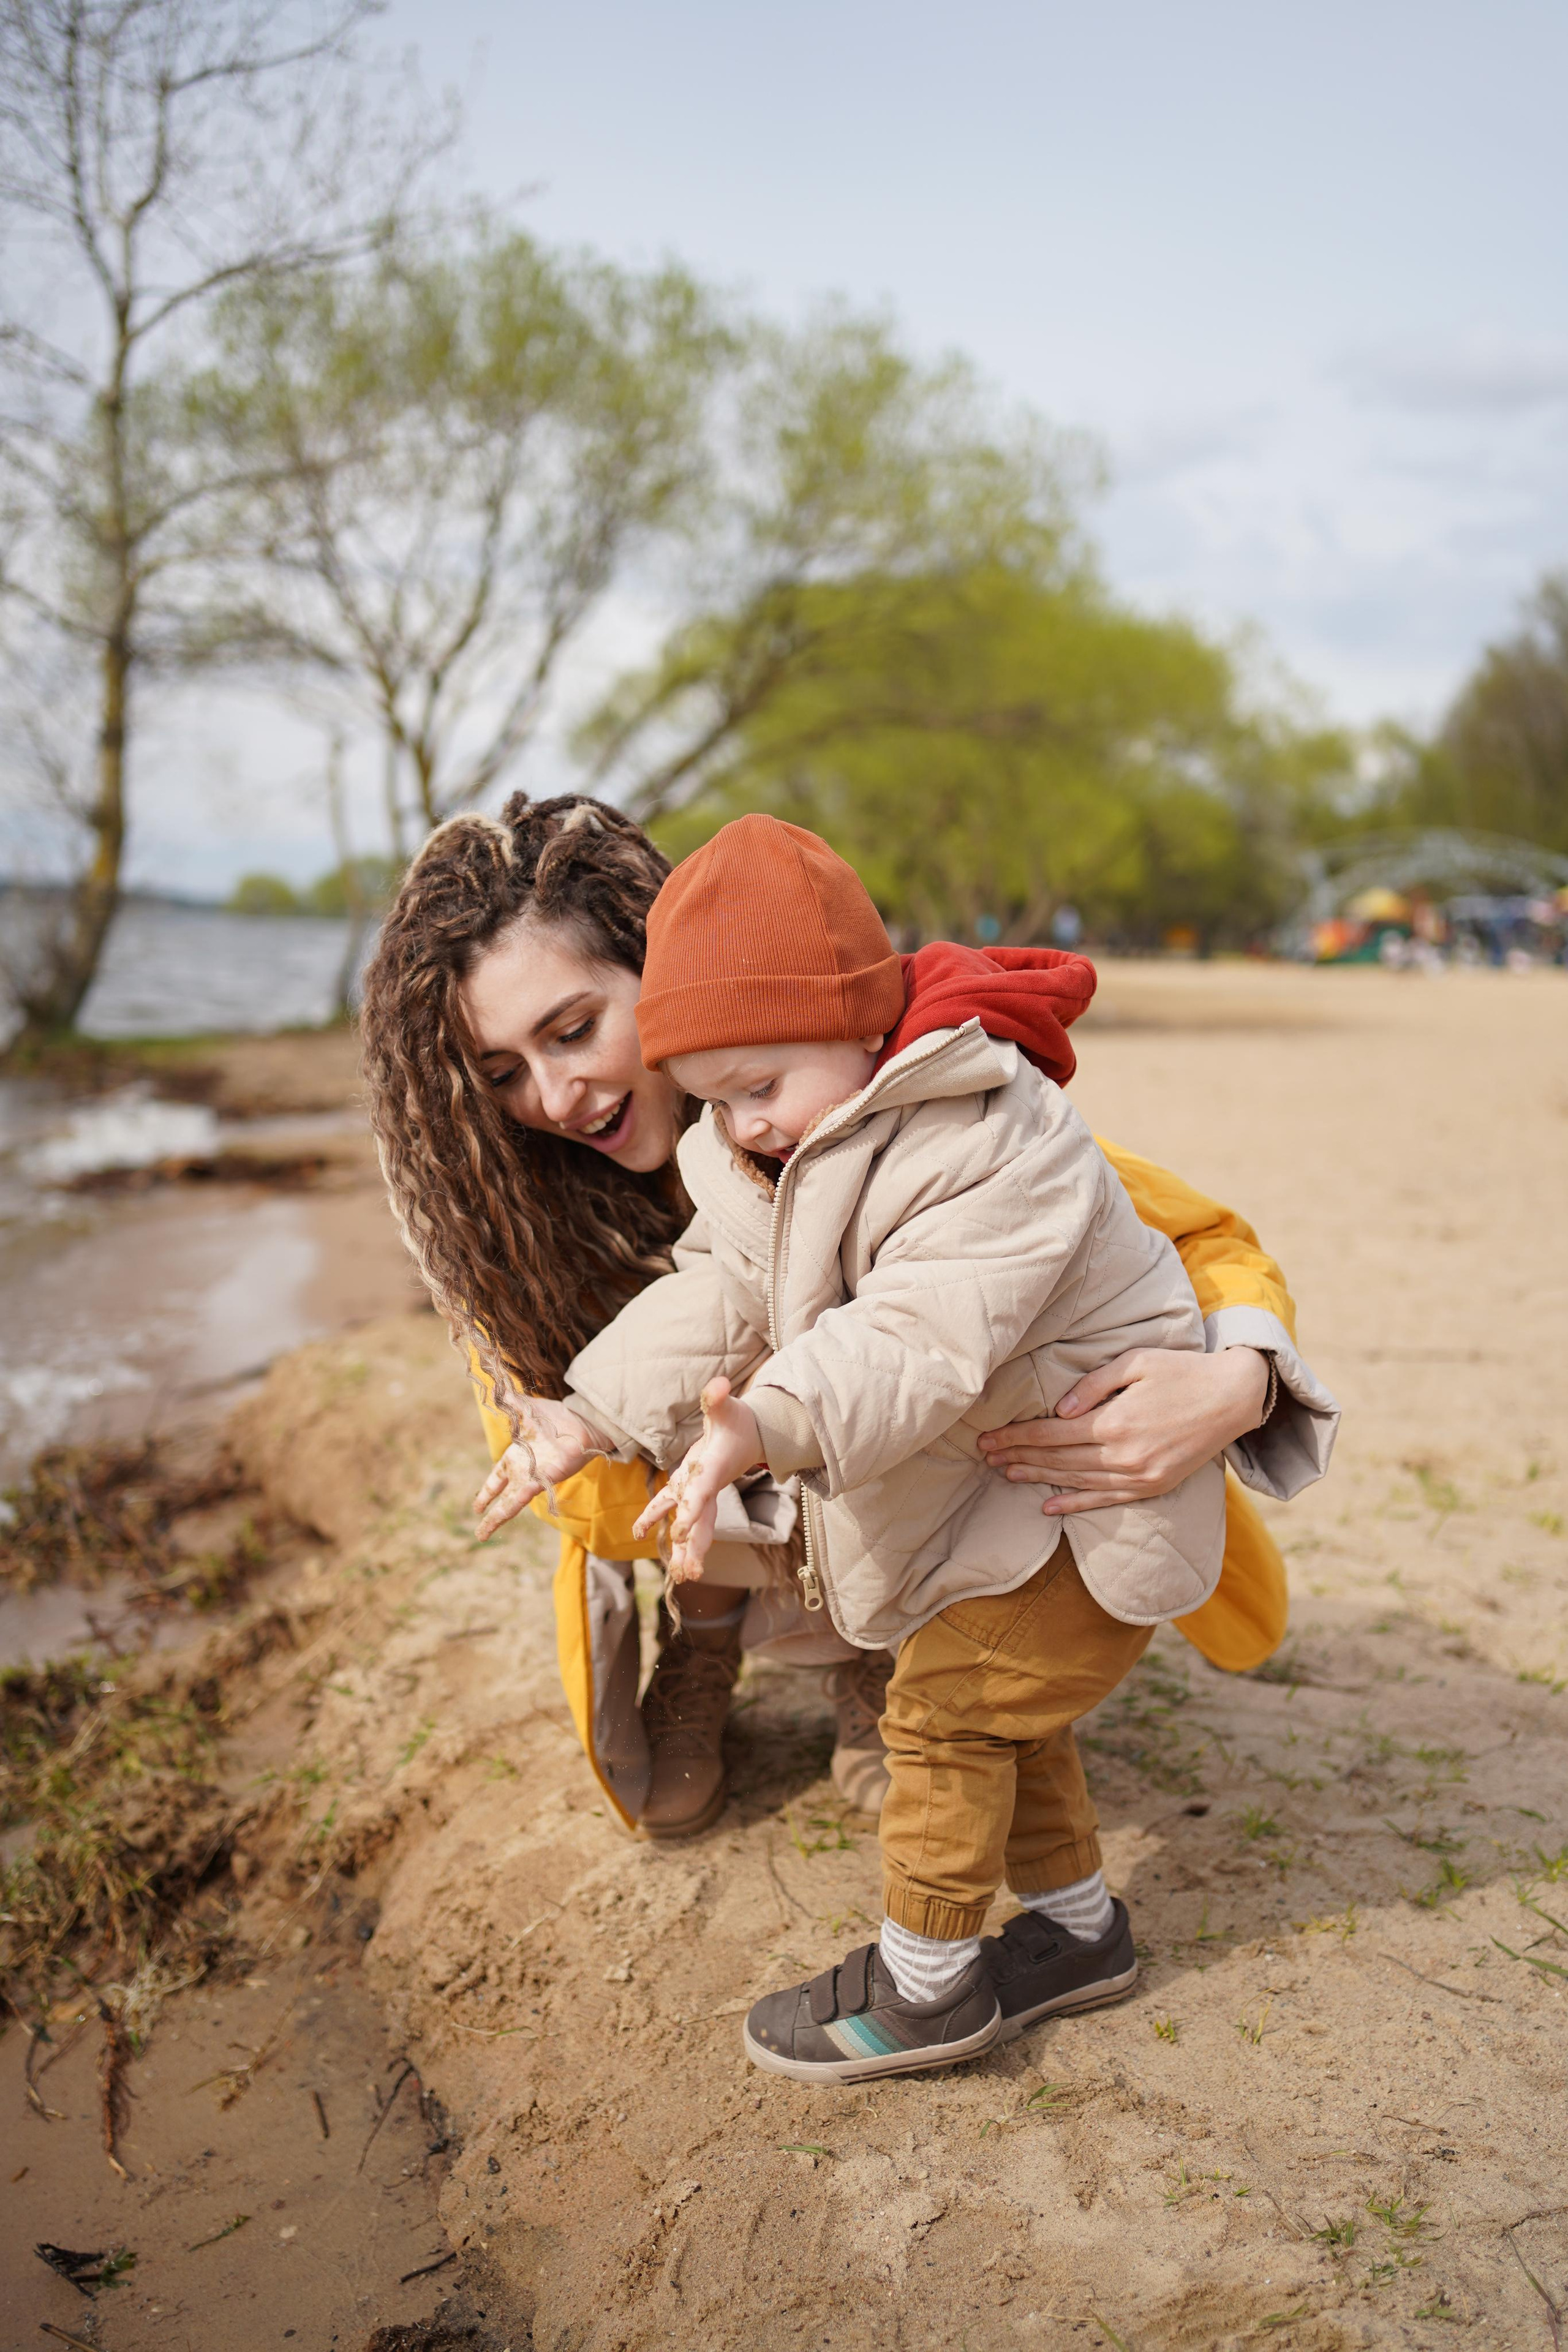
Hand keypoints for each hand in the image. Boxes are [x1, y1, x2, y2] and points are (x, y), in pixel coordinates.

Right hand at [473, 1398, 598, 1540]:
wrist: (580, 1421)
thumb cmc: (557, 1417)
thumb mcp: (525, 1409)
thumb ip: (508, 1400)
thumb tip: (492, 1382)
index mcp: (517, 1457)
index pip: (496, 1478)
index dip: (486, 1492)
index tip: (476, 1506)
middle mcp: (524, 1471)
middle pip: (501, 1496)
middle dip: (489, 1511)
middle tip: (479, 1528)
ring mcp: (533, 1478)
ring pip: (509, 1504)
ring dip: (495, 1519)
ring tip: (482, 1535)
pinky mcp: (542, 1481)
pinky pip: (520, 1498)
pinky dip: (507, 1508)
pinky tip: (496, 1521)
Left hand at [633, 1376, 763, 1582]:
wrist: (751, 1434)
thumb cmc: (738, 1420)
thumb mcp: (728, 1407)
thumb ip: (718, 1398)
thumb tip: (717, 1386)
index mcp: (714, 1470)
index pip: (700, 1495)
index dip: (690, 1512)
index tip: (680, 1533)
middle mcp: (708, 1487)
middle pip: (702, 1523)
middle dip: (695, 1548)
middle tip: (689, 1574)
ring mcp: (700, 1492)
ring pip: (692, 1526)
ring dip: (684, 1550)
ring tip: (678, 1577)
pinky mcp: (690, 1488)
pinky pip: (672, 1508)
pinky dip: (657, 1520)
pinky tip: (638, 1533)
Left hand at [976, 1346, 1270, 1517]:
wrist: (1233, 1398)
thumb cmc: (1181, 1371)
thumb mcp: (1135, 1362)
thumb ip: (1093, 1385)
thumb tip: (1059, 1409)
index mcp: (1115, 1422)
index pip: (1051, 1433)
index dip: (1016, 1437)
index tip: (988, 1438)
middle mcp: (1123, 1455)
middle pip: (1057, 1459)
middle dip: (1018, 1456)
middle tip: (985, 1456)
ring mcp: (1139, 1476)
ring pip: (1076, 1481)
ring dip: (1038, 1479)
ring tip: (1007, 1475)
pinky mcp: (1152, 1487)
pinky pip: (1105, 1500)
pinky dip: (1074, 1504)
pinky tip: (1048, 1506)